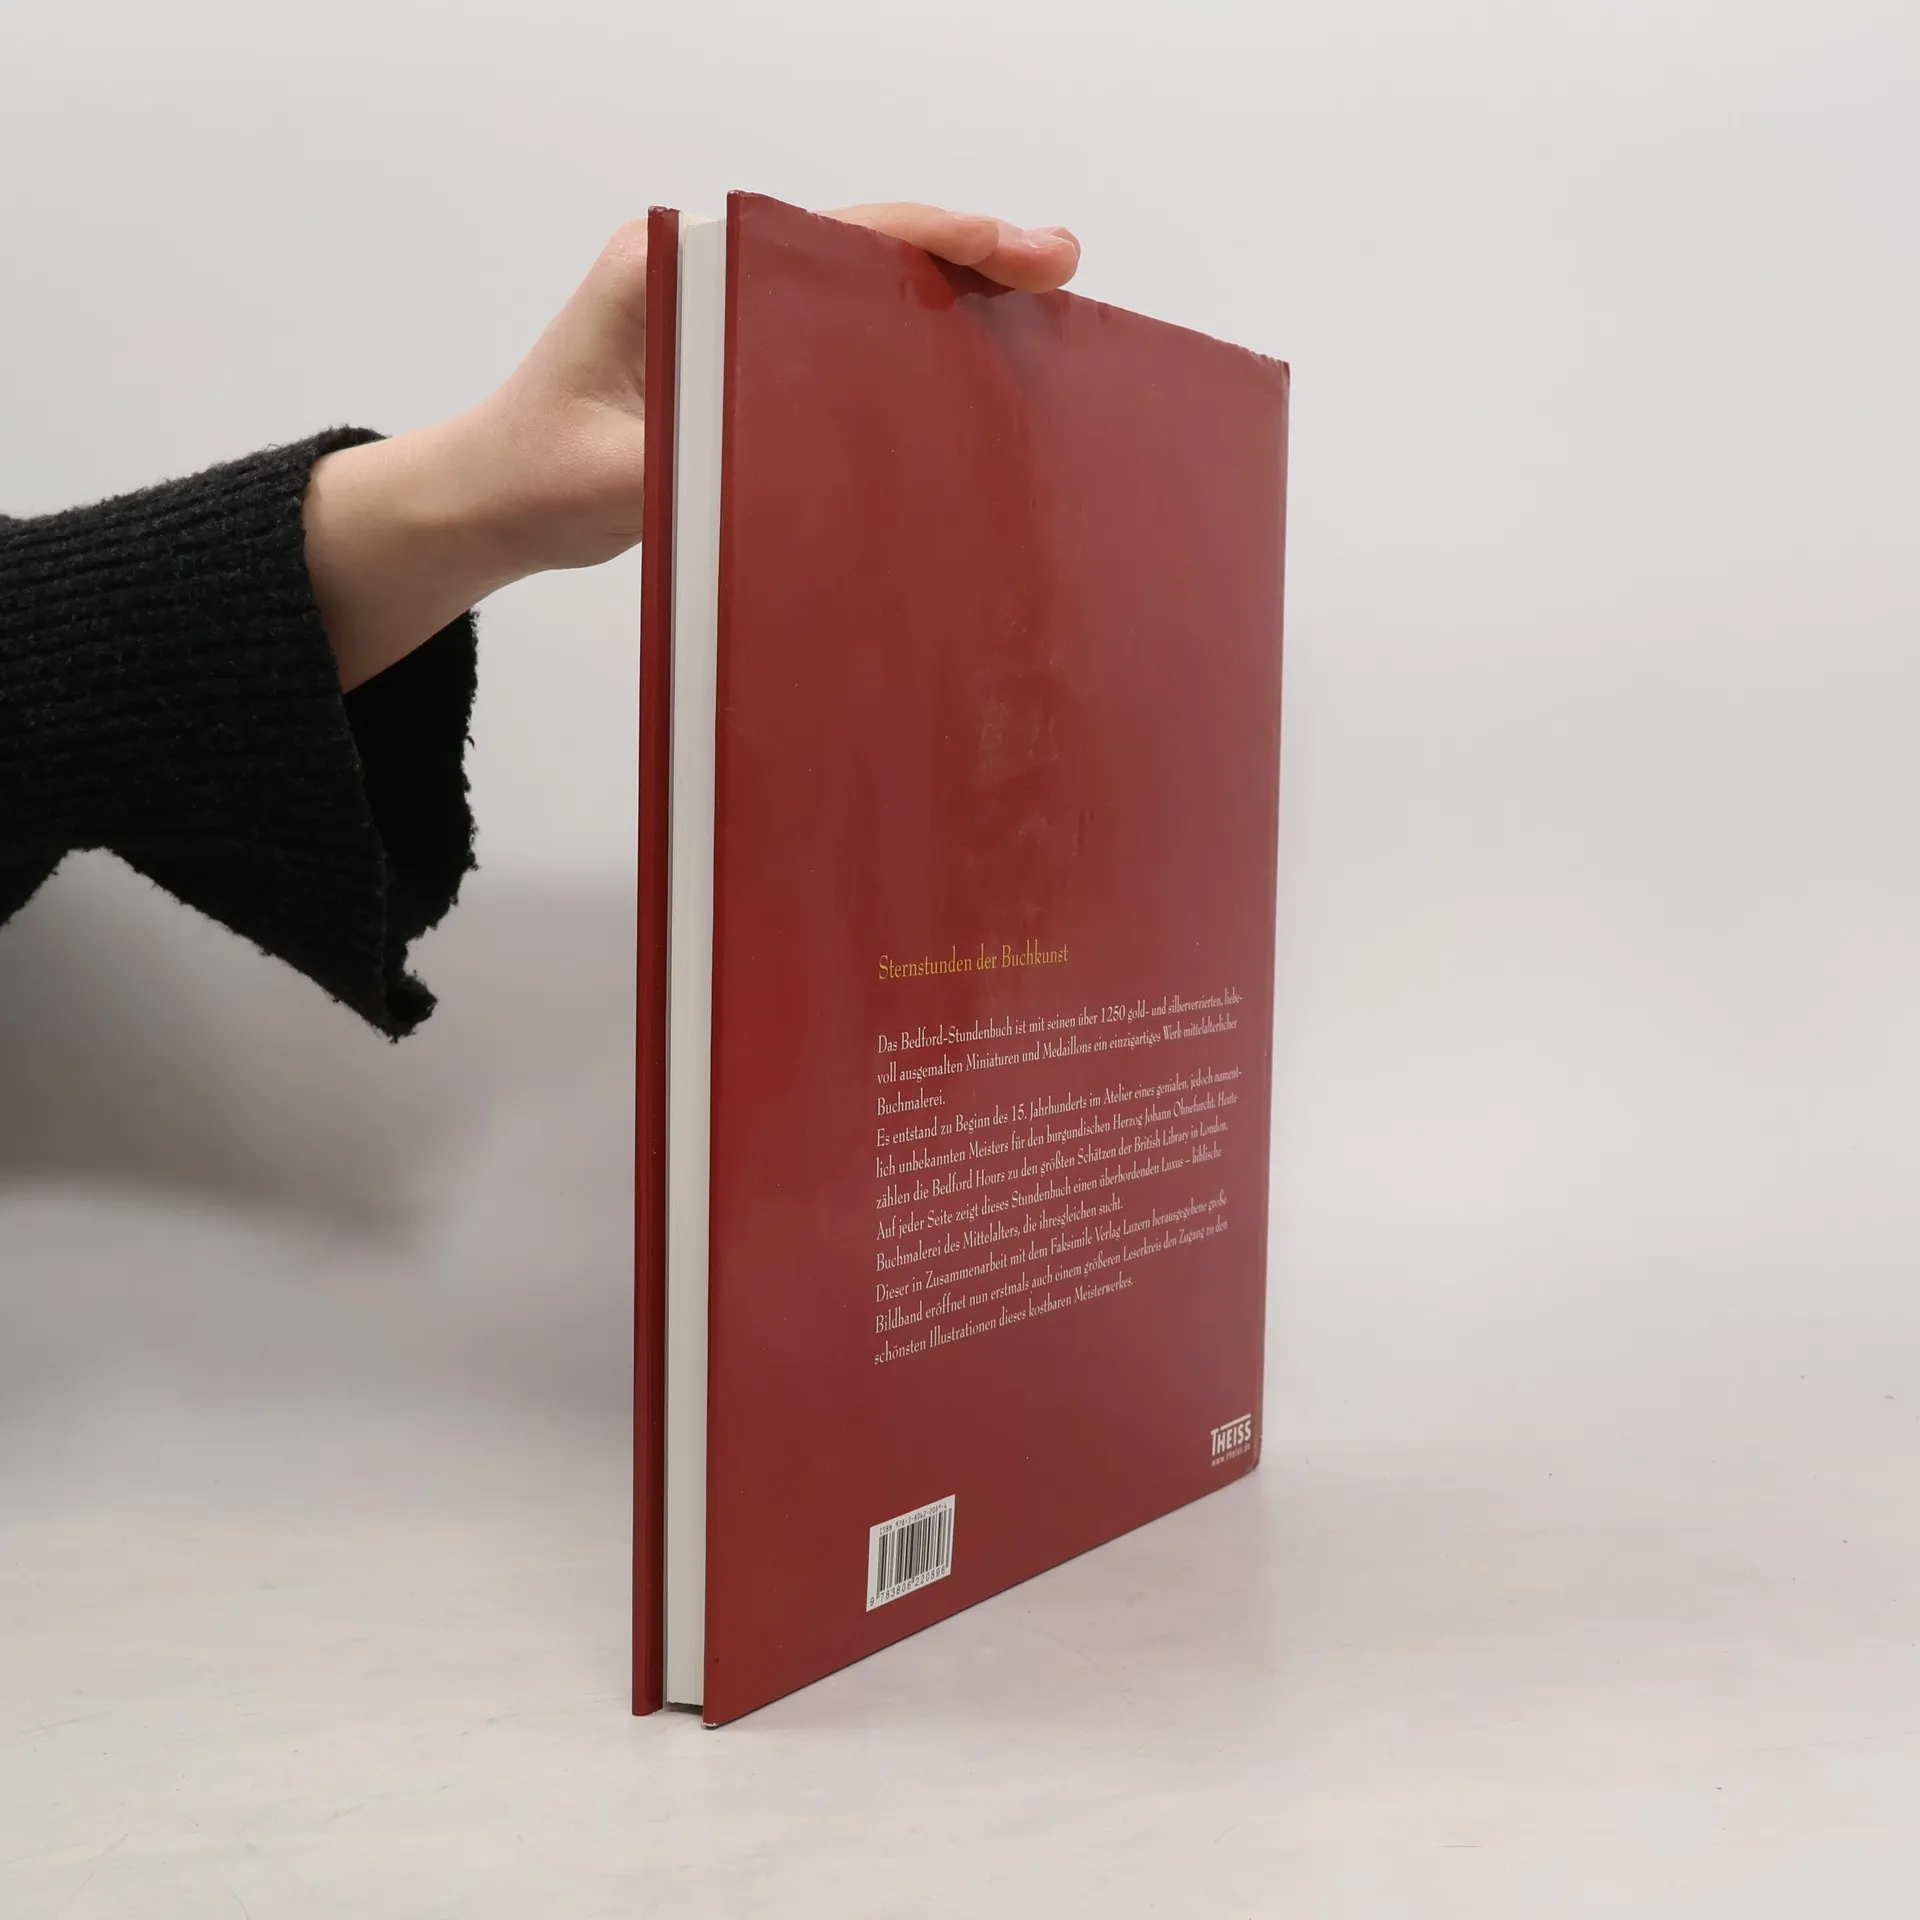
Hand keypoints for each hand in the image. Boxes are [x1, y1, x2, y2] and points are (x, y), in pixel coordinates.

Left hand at [306, 204, 1080, 690]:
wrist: (488, 498)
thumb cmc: (533, 475)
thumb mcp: (615, 474)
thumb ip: (697, 455)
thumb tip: (807, 453)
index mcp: (672, 265)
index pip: (828, 235)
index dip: (934, 240)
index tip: (1015, 250)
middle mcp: (702, 268)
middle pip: (859, 246)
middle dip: (963, 253)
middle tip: (1057, 267)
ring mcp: (721, 309)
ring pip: (855, 287)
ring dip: (943, 297)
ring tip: (1036, 311)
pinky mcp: (733, 356)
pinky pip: (832, 336)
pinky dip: (903, 340)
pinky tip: (962, 362)